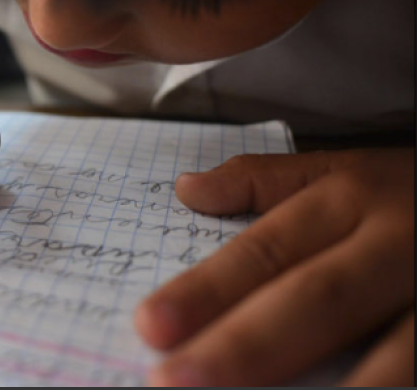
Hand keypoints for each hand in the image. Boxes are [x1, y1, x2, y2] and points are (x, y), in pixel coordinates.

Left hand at [135, 149, 414, 386]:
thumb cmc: (415, 192)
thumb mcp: (346, 170)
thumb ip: (266, 183)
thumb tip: (187, 191)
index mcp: (354, 201)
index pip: (266, 250)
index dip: (207, 290)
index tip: (149, 327)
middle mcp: (399, 247)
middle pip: (316, 301)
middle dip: (245, 347)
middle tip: (174, 381)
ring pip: (394, 356)